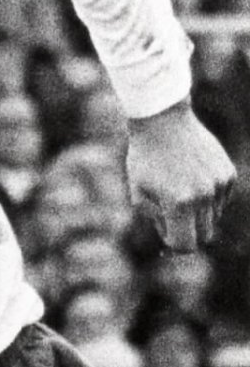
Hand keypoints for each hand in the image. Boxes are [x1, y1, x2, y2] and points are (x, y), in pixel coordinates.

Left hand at [126, 101, 235, 252]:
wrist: (163, 121)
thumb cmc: (144, 159)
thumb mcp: (139, 194)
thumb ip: (156, 221)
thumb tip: (173, 239)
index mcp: (178, 204)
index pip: (186, 244)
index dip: (174, 245)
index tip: (165, 238)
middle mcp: (204, 196)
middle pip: (204, 235)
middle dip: (188, 234)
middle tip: (171, 220)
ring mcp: (219, 184)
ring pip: (213, 218)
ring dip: (196, 214)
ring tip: (177, 192)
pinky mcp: (228, 174)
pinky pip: (221, 200)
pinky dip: (207, 198)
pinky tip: (191, 180)